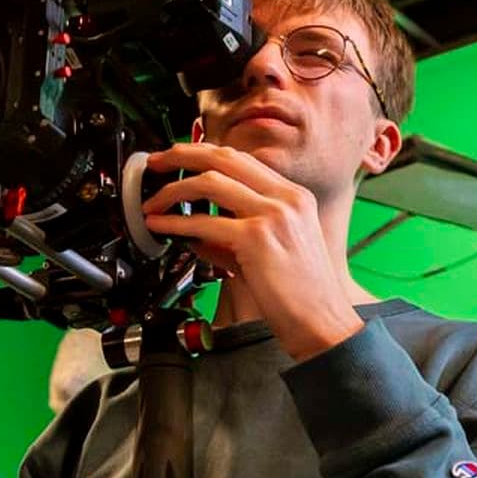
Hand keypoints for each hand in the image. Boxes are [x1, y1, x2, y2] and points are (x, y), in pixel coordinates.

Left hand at [141, 144, 362, 361]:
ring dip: (173, 190)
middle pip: (225, 158)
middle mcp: (286, 198)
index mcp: (294, 196)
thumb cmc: (304, 295)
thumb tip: (197, 233)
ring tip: (152, 202)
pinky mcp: (257, 238)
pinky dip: (175, 223)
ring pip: (210, 183)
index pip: (243, 159)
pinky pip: (205, 223)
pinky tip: (161, 226)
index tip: (181, 159)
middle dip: (183, 155)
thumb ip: (238, 236)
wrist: (324, 322)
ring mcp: (273, 215)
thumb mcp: (275, 251)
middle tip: (157, 163)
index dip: (205, 155)